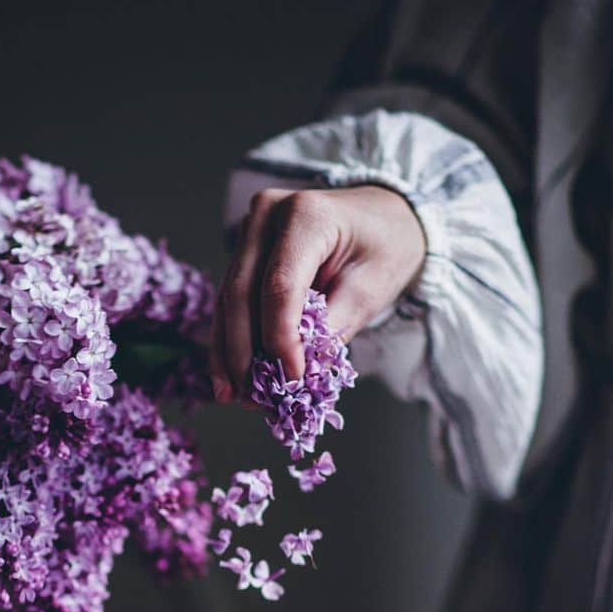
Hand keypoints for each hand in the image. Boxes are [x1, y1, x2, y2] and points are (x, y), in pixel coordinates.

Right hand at [209, 184, 426, 401]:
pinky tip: (228, 374)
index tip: (290, 378)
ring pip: (227, 299)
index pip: (279, 286)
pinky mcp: (245, 249)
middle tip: (250, 396)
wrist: (383, 215)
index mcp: (306, 215)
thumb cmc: (385, 246)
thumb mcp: (372, 287)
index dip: (279, 339)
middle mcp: (268, 215)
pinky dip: (230, 338)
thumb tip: (297, 370)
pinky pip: (231, 298)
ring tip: (232, 394)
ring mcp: (251, 229)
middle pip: (241, 292)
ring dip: (228, 351)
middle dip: (243, 352)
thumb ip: (333, 326)